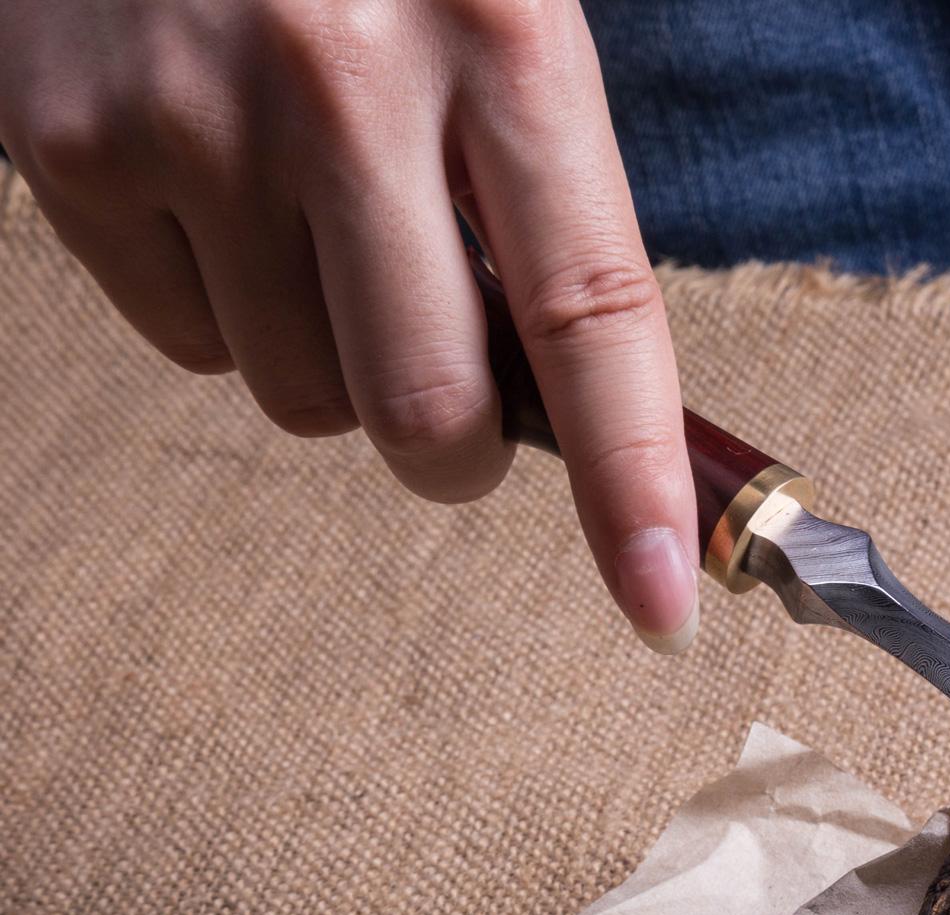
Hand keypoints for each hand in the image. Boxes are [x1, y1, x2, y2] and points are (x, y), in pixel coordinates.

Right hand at [0, 0, 698, 649]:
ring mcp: (188, 115)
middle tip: (451, 385)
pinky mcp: (68, 143)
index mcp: (501, 40)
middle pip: (423, 411)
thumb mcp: (501, 15)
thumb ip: (542, 195)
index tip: (666, 604)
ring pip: (300, 400)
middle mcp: (340, 80)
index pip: (590, 316)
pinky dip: (228, 309)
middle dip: (454, 448)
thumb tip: (561, 413)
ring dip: (335, 361)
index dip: (630, 484)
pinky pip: (190, 345)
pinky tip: (225, 189)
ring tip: (318, 219)